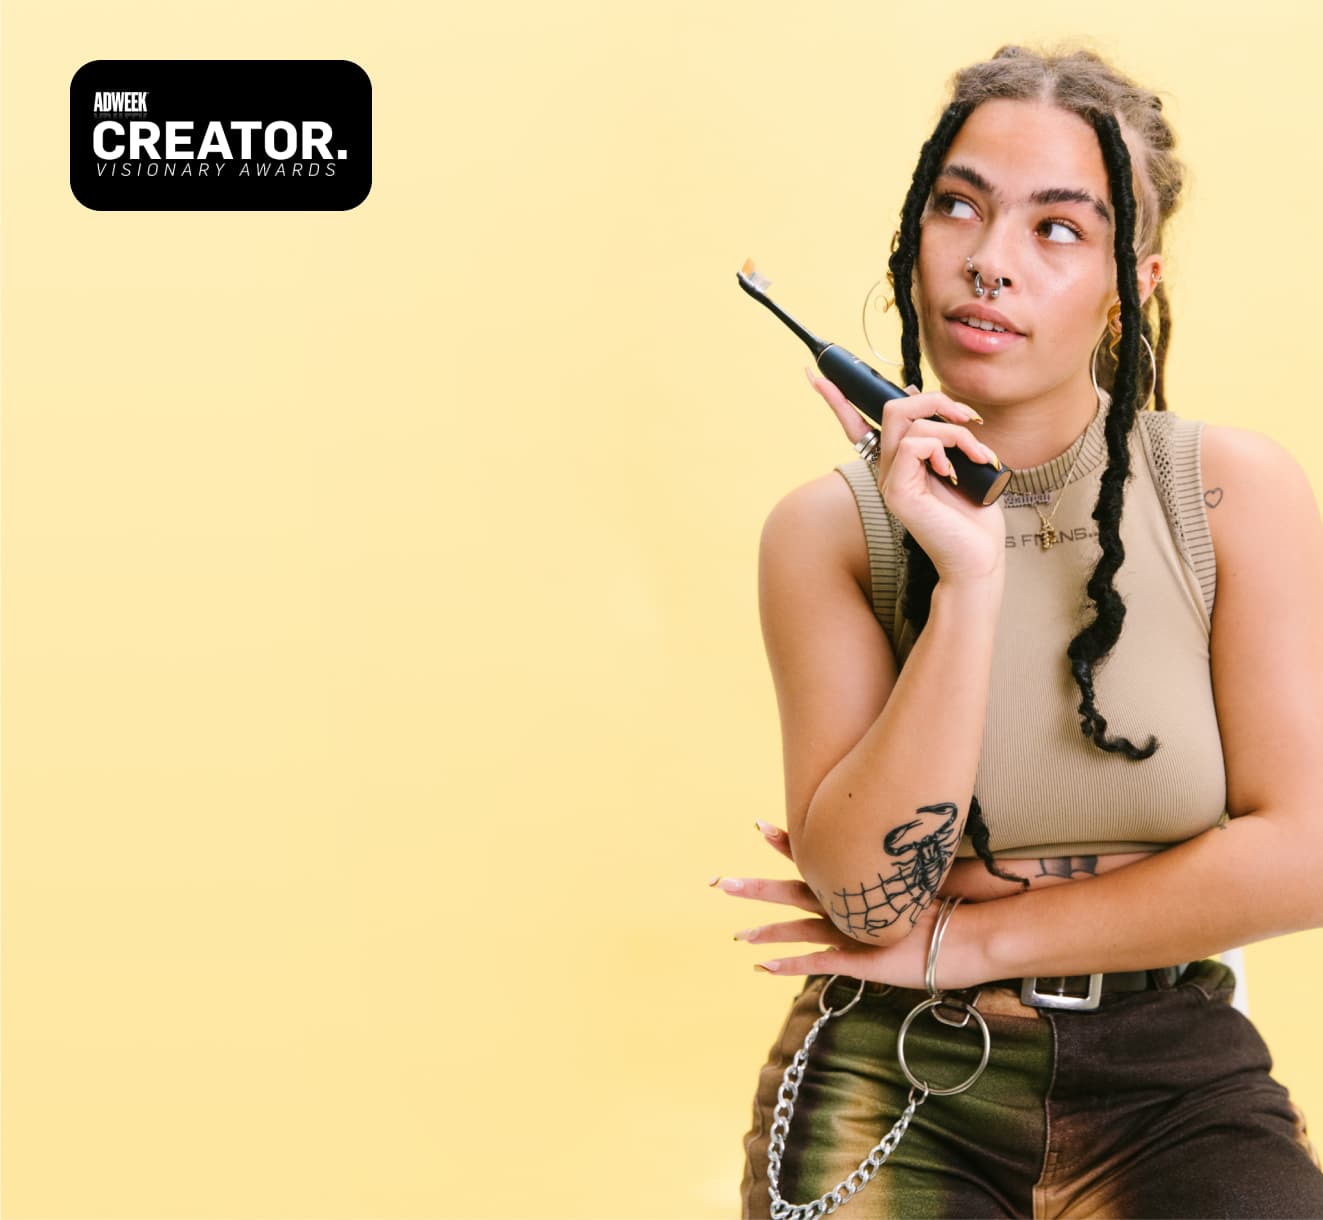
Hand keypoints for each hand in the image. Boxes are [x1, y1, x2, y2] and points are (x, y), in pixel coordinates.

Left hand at [711, 820, 955, 990]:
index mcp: (859, 882)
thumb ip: (901, 864)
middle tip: (722, 881)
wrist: (971, 930)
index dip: (786, 842)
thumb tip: (894, 840)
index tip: (760, 826)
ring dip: (764, 929)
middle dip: (756, 886)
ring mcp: (852, 931)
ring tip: (734, 930)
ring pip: (797, 928)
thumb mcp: (920, 877)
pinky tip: (763, 965)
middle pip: (793, 890)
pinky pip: (816, 962)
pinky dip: (789, 964)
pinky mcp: (860, 959)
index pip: (814, 857)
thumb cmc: (954, 903)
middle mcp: (850, 903)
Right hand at [806, 368, 1005, 584]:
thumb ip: (940, 433)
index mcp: (898, 463)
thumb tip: (916, 392)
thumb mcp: (962, 462)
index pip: (857, 425)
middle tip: (967, 417)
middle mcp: (888, 470)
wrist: (978, 557)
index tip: (814, 376)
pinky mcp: (897, 492)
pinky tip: (955, 472)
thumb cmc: (973, 517)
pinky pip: (913, 444)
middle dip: (934, 400)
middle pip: (892, 408)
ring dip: (954, 431)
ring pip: (906, 421)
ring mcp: (889, 481)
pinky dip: (944, 446)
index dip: (838, 399)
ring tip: (978, 456)